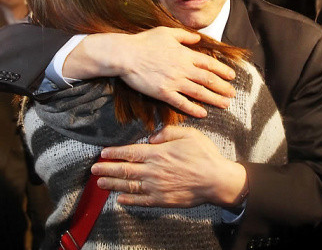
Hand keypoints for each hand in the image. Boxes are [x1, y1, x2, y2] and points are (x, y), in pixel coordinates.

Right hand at [64, 27, 235, 117]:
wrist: (126, 55)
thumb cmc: (145, 42)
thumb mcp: (166, 32)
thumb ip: (184, 35)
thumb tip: (197, 38)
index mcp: (185, 54)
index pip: (209, 64)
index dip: (222, 70)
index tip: (232, 76)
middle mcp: (183, 69)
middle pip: (208, 80)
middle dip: (223, 87)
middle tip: (233, 94)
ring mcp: (174, 82)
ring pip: (199, 92)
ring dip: (214, 99)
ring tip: (226, 104)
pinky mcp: (164, 93)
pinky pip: (182, 103)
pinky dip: (193, 109)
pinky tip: (203, 113)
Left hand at [91, 126, 246, 207]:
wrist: (216, 180)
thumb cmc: (204, 154)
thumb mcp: (188, 134)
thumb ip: (168, 132)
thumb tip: (151, 137)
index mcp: (158, 153)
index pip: (130, 152)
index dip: (115, 153)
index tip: (103, 153)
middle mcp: (153, 171)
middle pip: (125, 171)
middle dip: (107, 170)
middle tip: (93, 170)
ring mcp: (157, 187)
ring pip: (129, 186)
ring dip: (113, 185)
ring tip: (100, 184)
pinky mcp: (163, 200)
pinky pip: (141, 201)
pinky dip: (129, 201)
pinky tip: (120, 200)